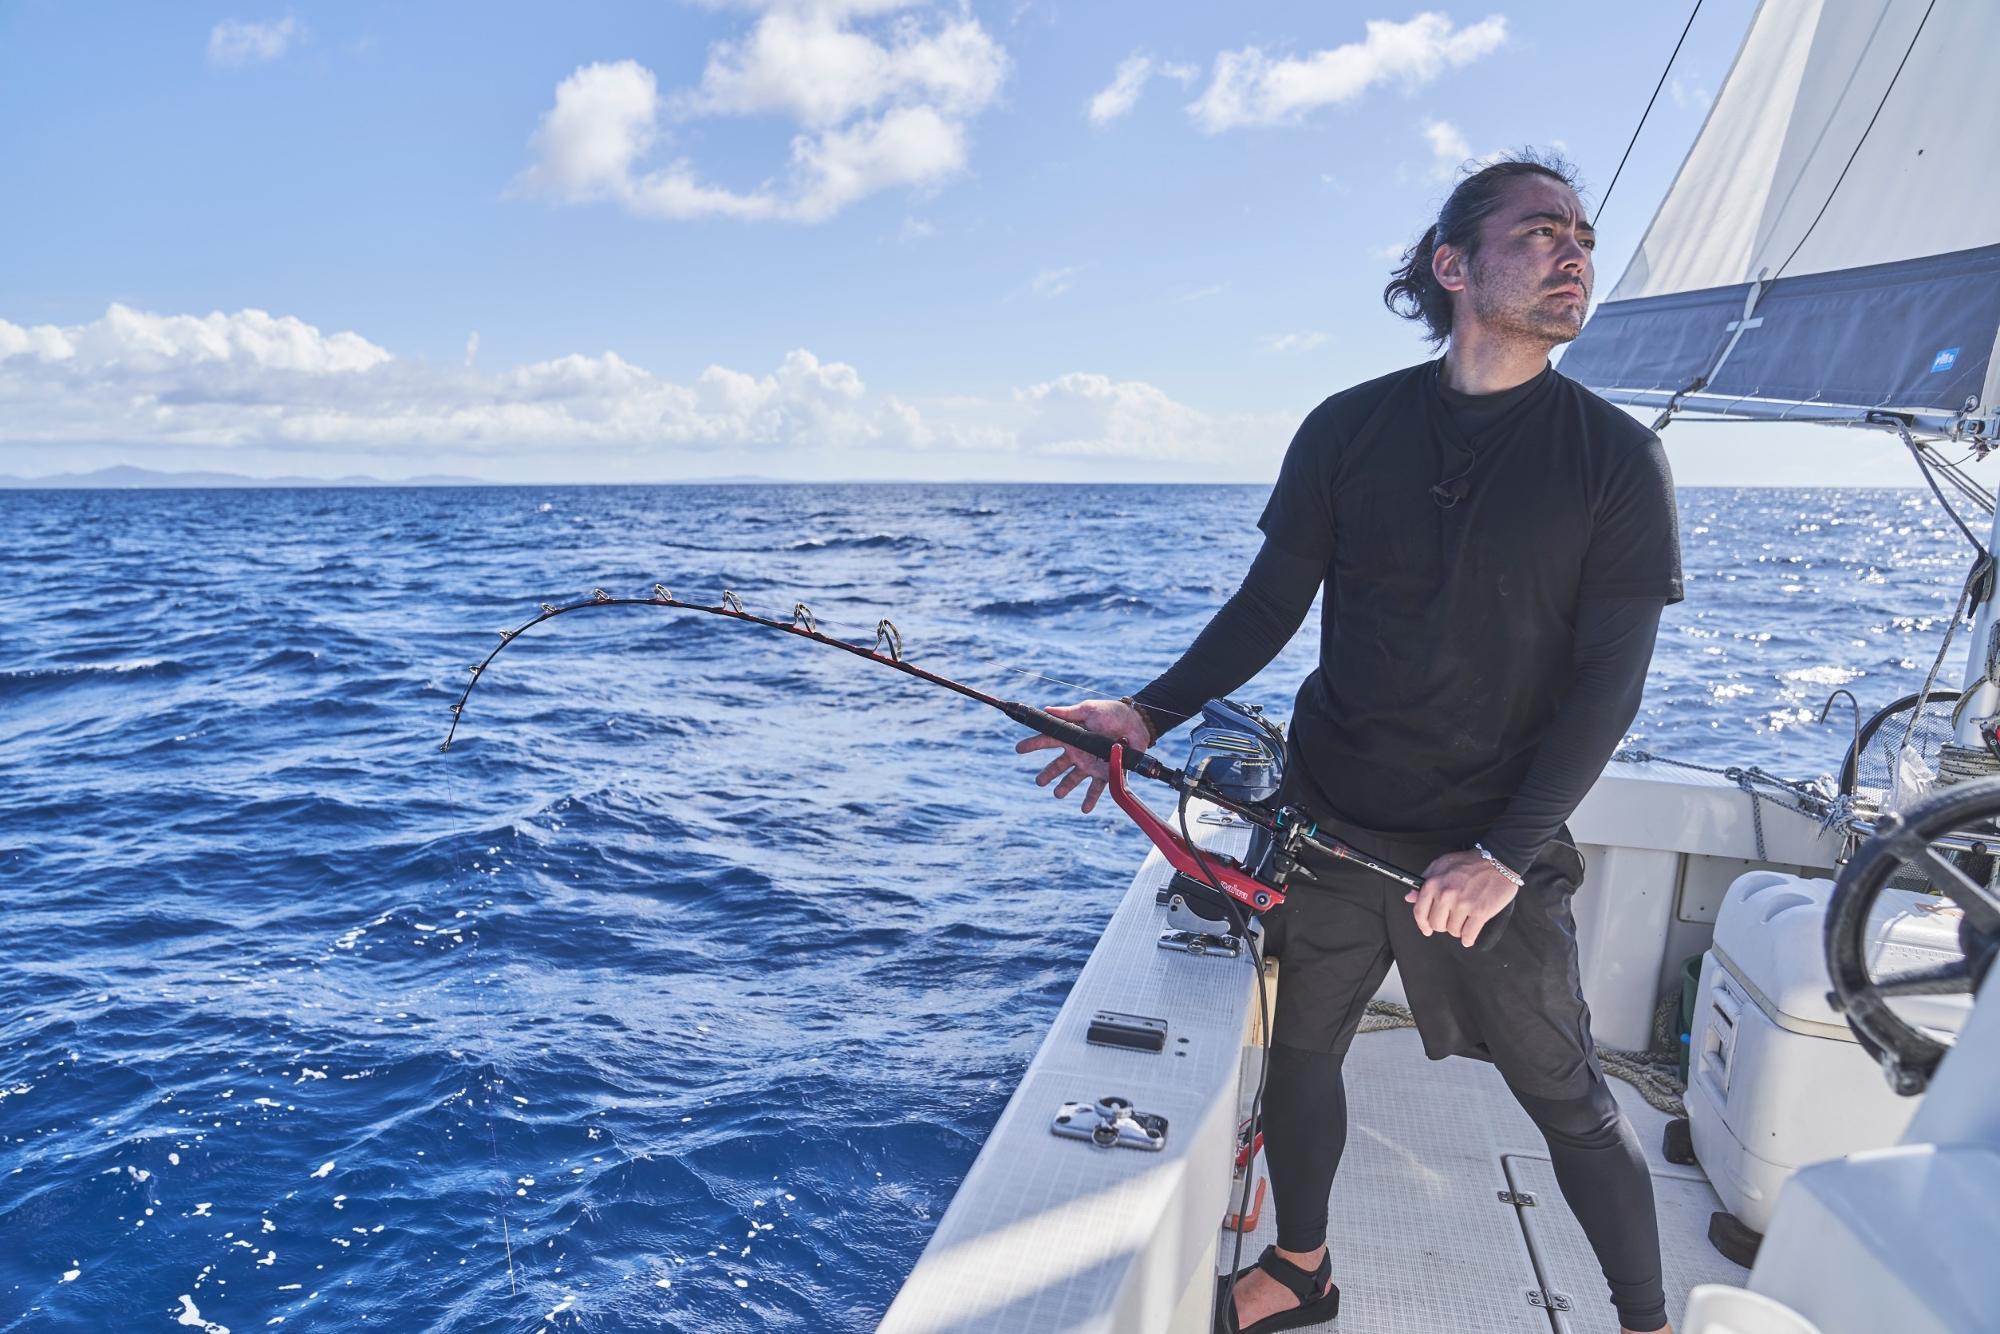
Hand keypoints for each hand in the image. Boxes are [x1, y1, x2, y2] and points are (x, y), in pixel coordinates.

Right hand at [1013, 698, 1151, 813]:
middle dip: (1047, 774)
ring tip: (1057, 794)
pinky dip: (1090, 799)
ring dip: (1064, 787)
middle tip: (1039, 781)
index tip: (1019, 749)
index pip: (1048, 741)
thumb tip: (1046, 709)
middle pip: (1057, 765)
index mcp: (1072, 737)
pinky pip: (1096, 788)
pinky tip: (1084, 809)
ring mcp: (1091, 764)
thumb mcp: (1089, 709)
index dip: (1032, 745)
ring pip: (1073, 779)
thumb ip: (1068, 713)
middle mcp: (1078, 753)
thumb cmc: (1111, 712)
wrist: (1137, 722)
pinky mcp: (1106, 773)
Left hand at [1405, 850, 1518, 947]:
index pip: (1420, 912)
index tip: (1426, 929)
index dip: (1422, 924)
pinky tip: (1468, 937)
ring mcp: (1464, 905)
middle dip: (1442, 926)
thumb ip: (1425, 880)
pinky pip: (1469, 935)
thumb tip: (1411, 897)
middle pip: (1437, 924)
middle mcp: (1446, 895)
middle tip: (1449, 921)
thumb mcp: (1441, 864)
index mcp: (1434, 884)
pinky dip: (1468, 939)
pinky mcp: (1480, 912)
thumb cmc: (1470, 862)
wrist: (1498, 861)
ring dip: (1457, 930)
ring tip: (1463, 922)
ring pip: (1453, 931)